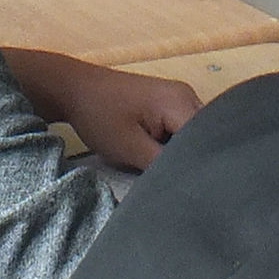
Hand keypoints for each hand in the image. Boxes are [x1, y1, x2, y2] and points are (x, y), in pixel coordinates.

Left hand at [56, 64, 202, 169]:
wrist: (73, 89)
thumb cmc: (99, 116)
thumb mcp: (130, 148)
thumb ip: (163, 165)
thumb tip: (187, 182)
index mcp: (181, 102)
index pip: (205, 142)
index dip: (198, 167)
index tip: (188, 188)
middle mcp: (187, 95)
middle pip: (203, 137)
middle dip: (191, 161)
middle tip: (177, 183)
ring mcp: (178, 97)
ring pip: (192, 135)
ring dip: (181, 153)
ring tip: (166, 171)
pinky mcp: (167, 103)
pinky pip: (180, 128)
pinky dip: (173, 145)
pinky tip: (159, 158)